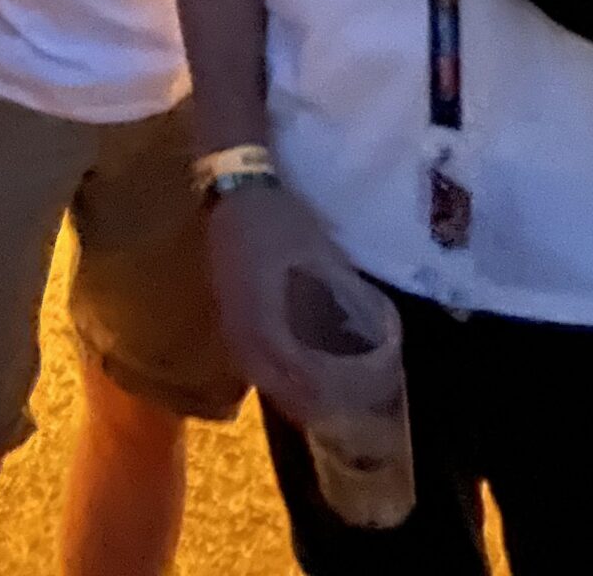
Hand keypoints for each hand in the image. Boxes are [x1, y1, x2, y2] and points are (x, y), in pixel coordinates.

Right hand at [202, 177, 373, 428]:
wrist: (232, 183)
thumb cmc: (279, 216)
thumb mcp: (317, 251)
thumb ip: (338, 289)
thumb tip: (369, 324)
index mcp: (262, 310)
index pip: (287, 366)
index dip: (314, 388)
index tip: (342, 402)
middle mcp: (240, 320)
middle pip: (267, 376)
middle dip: (298, 397)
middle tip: (332, 409)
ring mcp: (227, 313)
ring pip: (252, 366)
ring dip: (281, 385)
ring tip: (311, 395)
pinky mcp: (224, 304)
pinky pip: (243, 350)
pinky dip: (266, 368)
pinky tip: (284, 367)